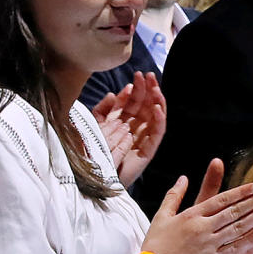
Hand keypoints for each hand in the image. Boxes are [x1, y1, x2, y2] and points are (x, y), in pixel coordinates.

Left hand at [92, 71, 165, 186]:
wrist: (94, 178)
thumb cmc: (93, 154)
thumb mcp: (93, 126)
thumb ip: (102, 110)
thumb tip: (115, 93)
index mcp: (122, 122)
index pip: (133, 102)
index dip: (136, 88)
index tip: (137, 75)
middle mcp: (135, 128)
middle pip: (146, 105)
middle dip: (149, 89)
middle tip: (149, 75)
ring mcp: (143, 139)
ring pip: (154, 116)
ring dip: (157, 101)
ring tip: (156, 88)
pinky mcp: (148, 150)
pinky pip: (157, 132)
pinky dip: (159, 119)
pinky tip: (156, 107)